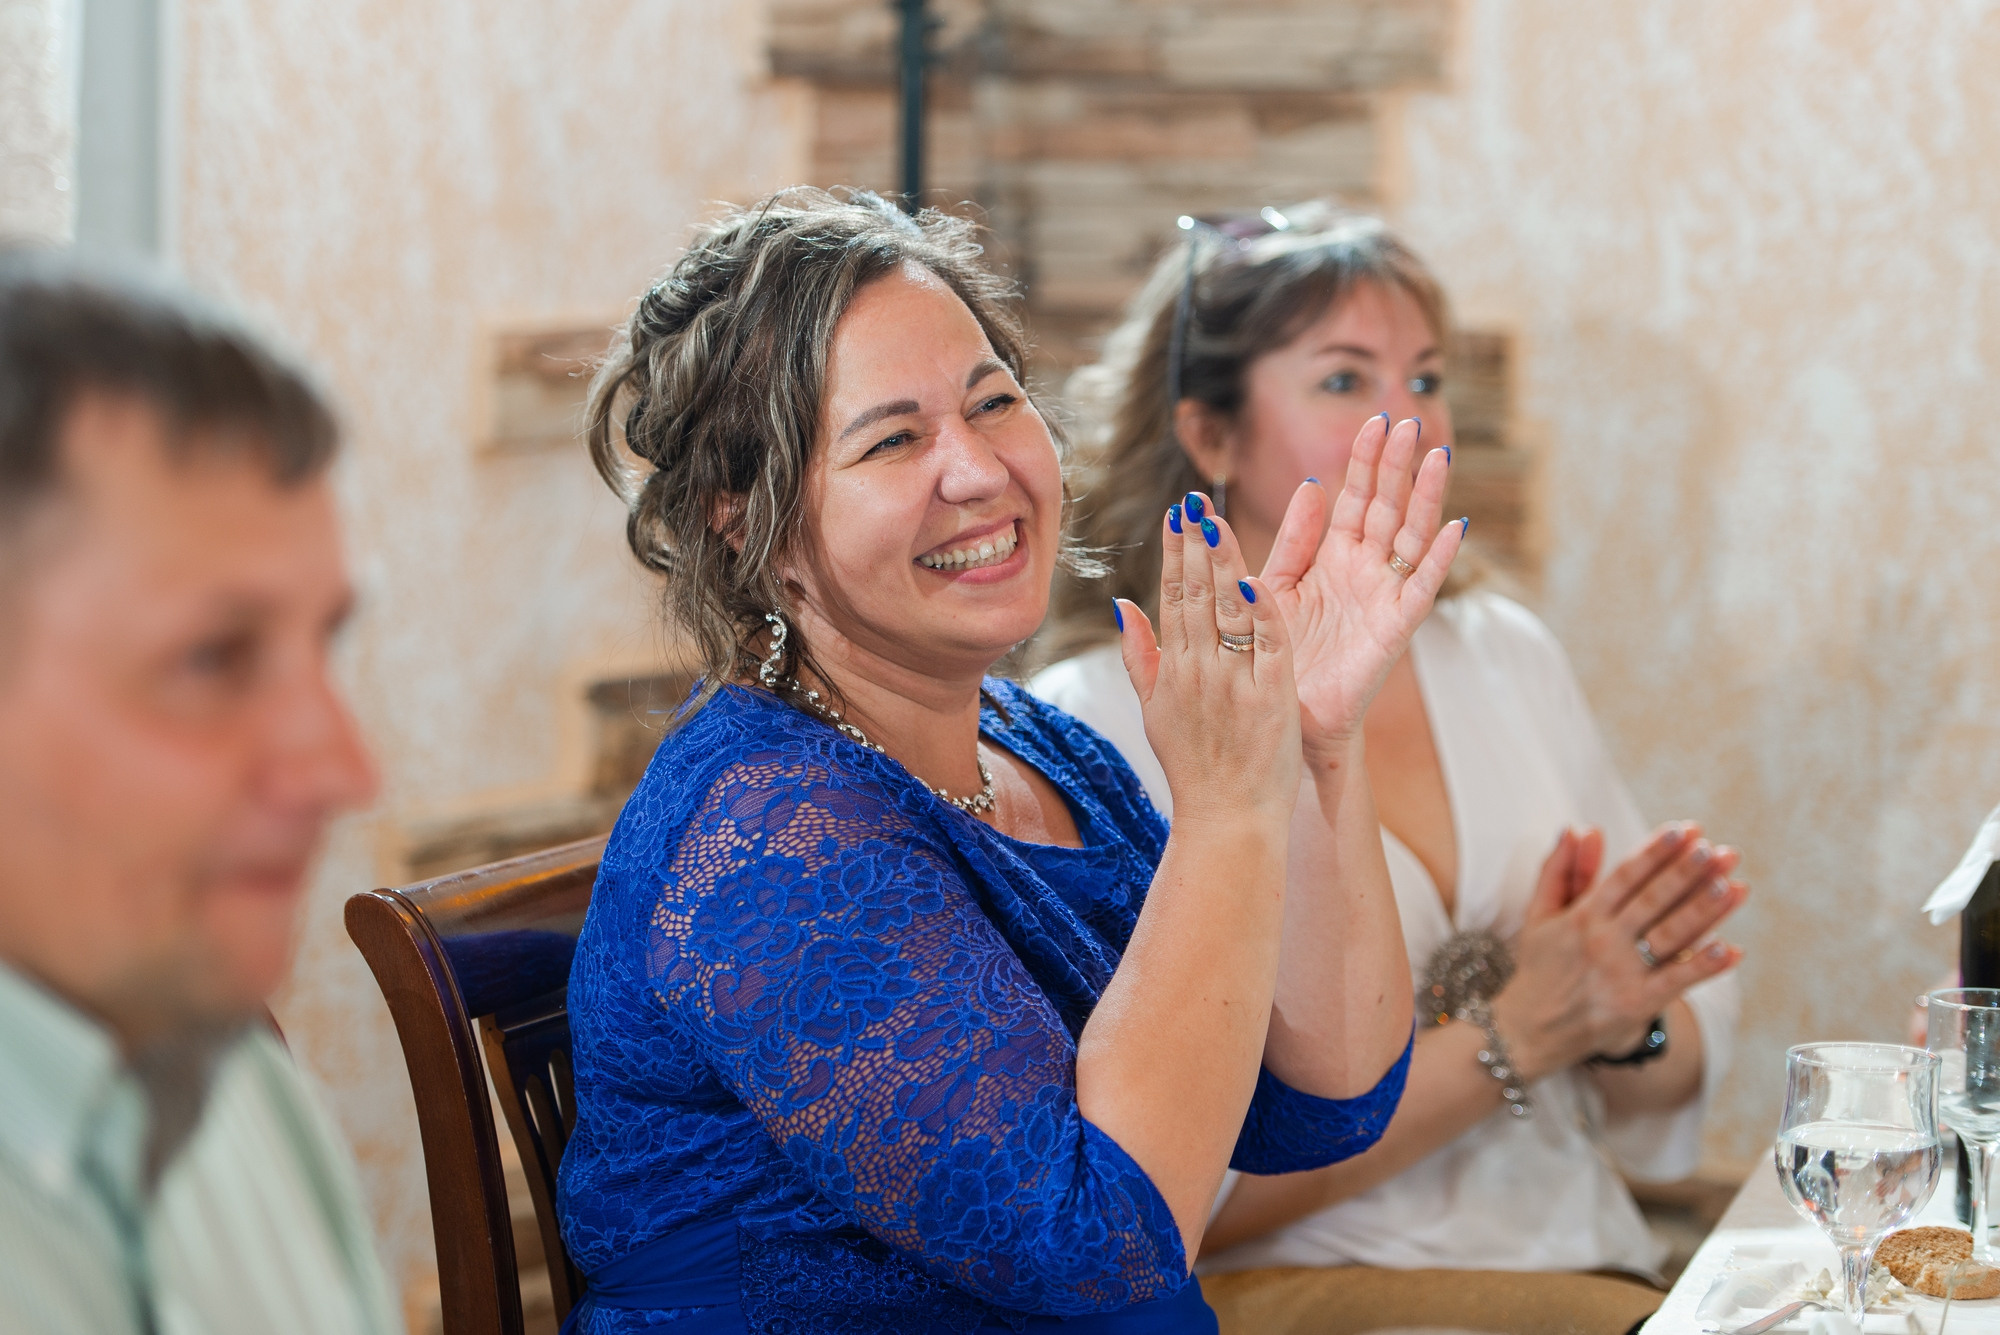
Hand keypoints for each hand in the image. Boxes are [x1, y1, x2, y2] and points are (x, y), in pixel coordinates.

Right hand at [1115, 492, 1301, 826]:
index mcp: (1172, 671)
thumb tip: (1123, 604)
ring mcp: (1234, 683)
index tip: (1177, 514)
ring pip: (1226, 611)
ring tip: (1217, 520)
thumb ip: (1139, 656)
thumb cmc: (1194, 770)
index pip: (1172, 597)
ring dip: (1222, 562)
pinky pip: (1267, 645)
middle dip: (1195, 544)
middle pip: (1195, 595)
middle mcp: (1198, 671)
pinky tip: (1254, 578)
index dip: (1175, 553)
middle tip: (1195, 499)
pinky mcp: (1271, 698)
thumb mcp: (1154, 713)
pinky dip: (1260, 612)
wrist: (1228, 822)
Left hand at [1259, 416, 1460, 759]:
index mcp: (1334, 556)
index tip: (1375, 419)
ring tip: (1438, 457)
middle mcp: (1365, 570)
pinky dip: (1438, 560)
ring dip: (1425, 498)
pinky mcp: (1394, 630)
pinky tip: (1454, 530)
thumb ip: (1293, 538)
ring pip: (1410, 537)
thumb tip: (1314, 483)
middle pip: (1387, 507)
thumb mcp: (1276, 584)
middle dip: (1398, 465)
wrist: (1286, 716)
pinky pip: (1420, 589)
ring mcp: (1384, 597)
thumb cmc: (1279, 653)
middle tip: (1409, 421)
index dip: (1365, 460)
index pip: (1355, 497)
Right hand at [1491, 823, 1746, 1081]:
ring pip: (1671, 935)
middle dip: (1688, 873)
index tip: (1683, 830)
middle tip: (1718, 850)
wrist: (1531, 1029)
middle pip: (1653, 900)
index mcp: (1583, 915)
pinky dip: (1704, 966)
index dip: (1655, 852)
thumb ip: (1559, 869)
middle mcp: (1605, 940)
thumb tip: (1576, 828)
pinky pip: (1677, 982)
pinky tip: (1732, 949)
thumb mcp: (1539, 914)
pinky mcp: (1637, 1003)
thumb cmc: (1540, 966)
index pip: (1625, 876)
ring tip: (1733, 885)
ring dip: (1704, 911)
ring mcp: (1623, 972)